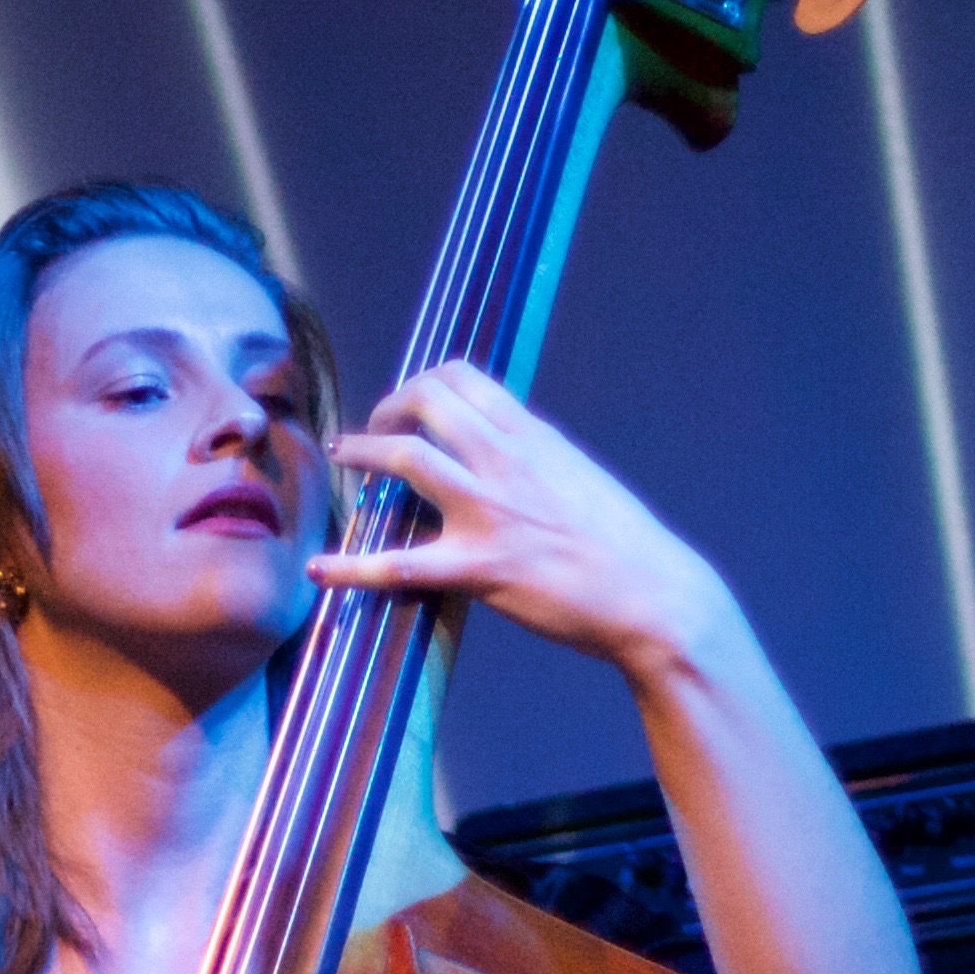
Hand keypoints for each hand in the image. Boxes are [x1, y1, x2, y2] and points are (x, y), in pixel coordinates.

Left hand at [310, 361, 730, 685]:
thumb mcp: (578, 476)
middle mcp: (506, 461)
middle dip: (386, 406)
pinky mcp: (479, 569)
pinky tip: (318, 571)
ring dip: (361, 451)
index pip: (462, 377)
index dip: (421, 383)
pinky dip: (350, 568)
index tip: (408, 404)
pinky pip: (398, 565)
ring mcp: (489, 512)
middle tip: (371, 431)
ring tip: (342, 456)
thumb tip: (500, 446)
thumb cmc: (624, 544)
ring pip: (405, 458)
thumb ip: (533, 456)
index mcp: (532, 437)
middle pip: (425, 401)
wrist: (656, 596)